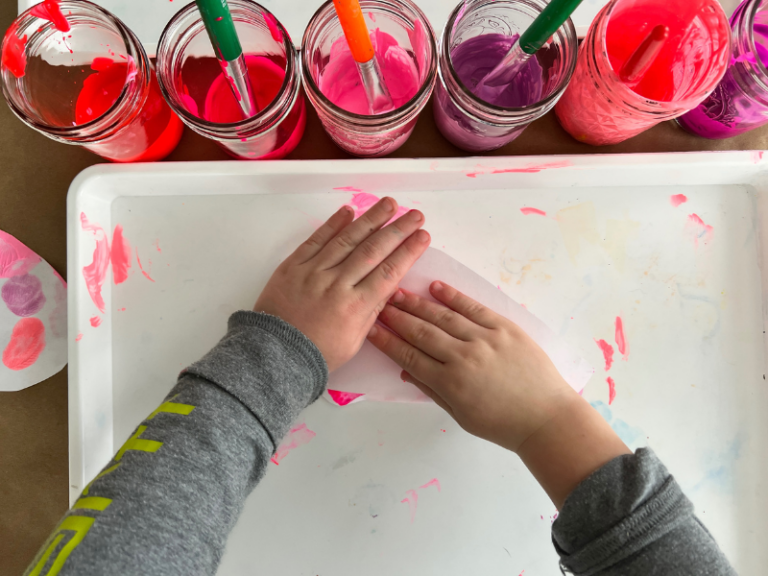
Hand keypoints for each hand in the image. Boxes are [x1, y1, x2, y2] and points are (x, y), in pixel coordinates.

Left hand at [254, 197, 429, 371]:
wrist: (275, 354)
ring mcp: (314, 272)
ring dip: (371, 219)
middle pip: (373, 250)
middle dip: (397, 229)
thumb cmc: (317, 352)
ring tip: (389, 204)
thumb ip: (371, 311)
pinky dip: (333, 224)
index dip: (408, 251)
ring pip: (348, 239)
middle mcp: (337, 285)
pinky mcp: (294, 265)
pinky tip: (349, 211)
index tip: (423, 236)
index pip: (389, 271)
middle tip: (415, 215)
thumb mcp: (354, 341)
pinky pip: (316, 240)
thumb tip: (388, 286)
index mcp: (355, 307)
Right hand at [367, 282, 629, 506]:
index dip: (387, 342)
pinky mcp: (505, 328)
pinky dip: (453, 297)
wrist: (547, 418)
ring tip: (398, 293)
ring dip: (417, 304)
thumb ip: (432, 392)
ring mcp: (485, 339)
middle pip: (421, 332)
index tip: (370, 330)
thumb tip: (405, 372)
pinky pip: (474, 308)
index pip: (409, 357)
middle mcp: (464, 357)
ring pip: (443, 317)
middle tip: (378, 305)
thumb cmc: (503, 424)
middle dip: (396, 318)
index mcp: (451, 383)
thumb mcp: (461, 416)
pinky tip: (435, 287)